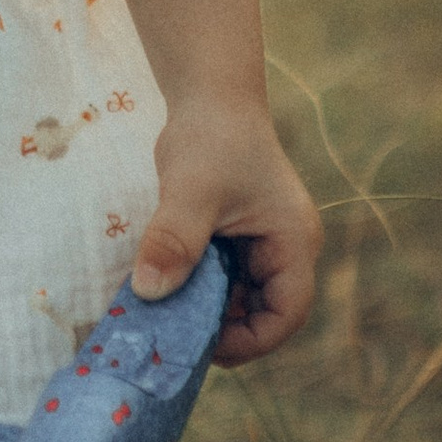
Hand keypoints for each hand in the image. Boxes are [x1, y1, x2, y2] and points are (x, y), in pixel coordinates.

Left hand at [129, 96, 319, 367]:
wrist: (209, 97)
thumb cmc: (211, 137)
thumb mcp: (190, 190)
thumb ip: (173, 240)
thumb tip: (147, 292)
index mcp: (294, 243)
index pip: (287, 314)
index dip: (250, 341)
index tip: (202, 345)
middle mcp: (286, 250)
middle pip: (262, 313)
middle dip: (221, 327)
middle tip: (172, 334)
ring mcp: (263, 246)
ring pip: (238, 299)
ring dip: (204, 308)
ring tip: (162, 313)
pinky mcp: (239, 240)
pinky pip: (222, 279)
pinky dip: (195, 287)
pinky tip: (162, 285)